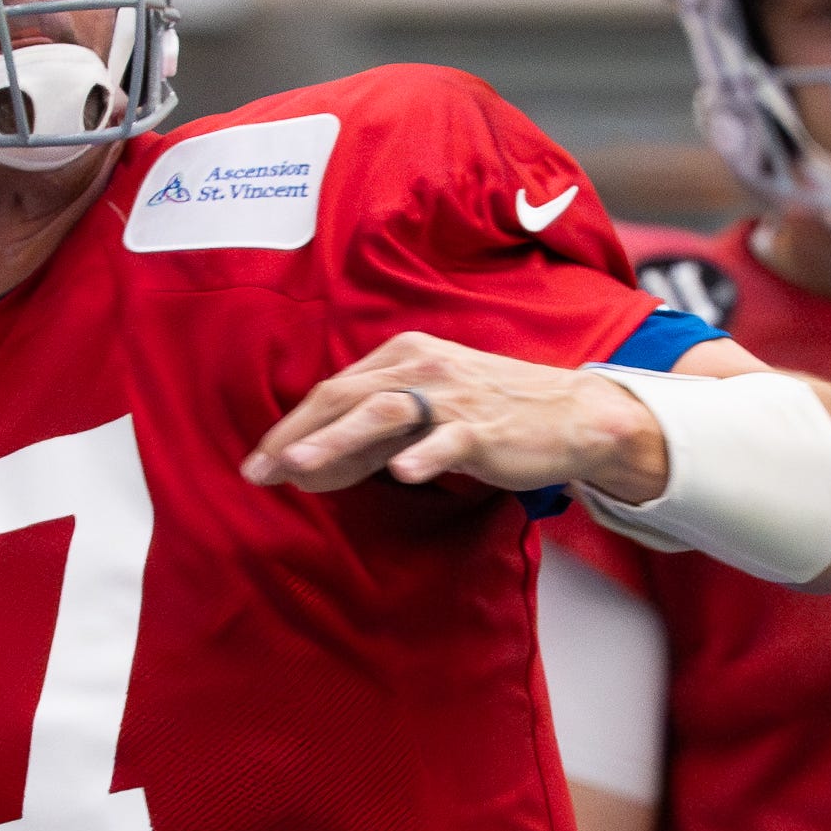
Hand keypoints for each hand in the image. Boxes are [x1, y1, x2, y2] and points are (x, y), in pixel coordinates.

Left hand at [240, 331, 665, 497]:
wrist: (572, 414)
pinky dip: (424, 455)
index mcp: (403, 357)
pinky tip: (401, 473)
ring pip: (384, 412)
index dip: (291, 426)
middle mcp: (422, 368)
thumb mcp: (426, 414)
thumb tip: (312, 467)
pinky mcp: (484, 428)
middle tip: (259, 470)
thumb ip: (371, 438)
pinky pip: (448, 440)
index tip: (258, 461)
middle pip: (345, 397)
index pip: (334, 391)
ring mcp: (453, 397)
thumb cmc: (493, 414)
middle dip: (296, 435)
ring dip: (338, 440)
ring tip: (301, 467)